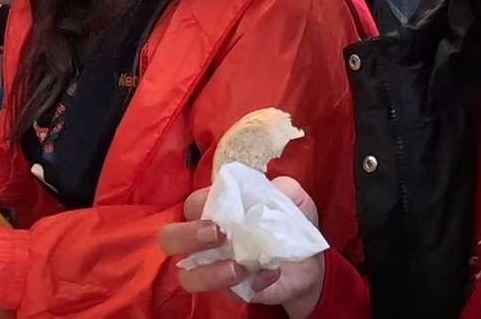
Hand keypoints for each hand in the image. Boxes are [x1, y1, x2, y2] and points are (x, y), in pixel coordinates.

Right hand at [159, 177, 324, 317]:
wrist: (310, 262)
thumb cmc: (288, 224)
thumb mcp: (293, 200)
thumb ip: (285, 189)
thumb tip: (275, 187)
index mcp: (215, 210)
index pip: (191, 204)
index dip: (200, 204)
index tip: (223, 208)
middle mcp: (206, 240)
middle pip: (170, 238)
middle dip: (187, 236)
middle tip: (217, 235)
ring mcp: (214, 268)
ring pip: (187, 276)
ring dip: (209, 273)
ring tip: (237, 268)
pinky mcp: (231, 292)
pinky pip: (227, 294)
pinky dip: (247, 285)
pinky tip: (269, 276)